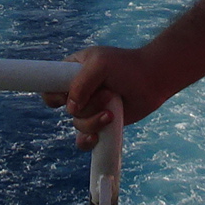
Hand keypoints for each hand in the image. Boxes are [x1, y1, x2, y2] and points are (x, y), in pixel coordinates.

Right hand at [44, 45, 172, 148]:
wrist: (153, 80)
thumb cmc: (127, 66)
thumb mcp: (100, 64)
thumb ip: (81, 83)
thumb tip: (71, 109)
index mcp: (72, 72)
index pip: (50, 86)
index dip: (54, 95)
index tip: (65, 97)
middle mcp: (79, 91)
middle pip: (66, 109)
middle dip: (86, 106)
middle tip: (106, 94)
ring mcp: (90, 108)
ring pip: (78, 124)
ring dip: (94, 120)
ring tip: (112, 112)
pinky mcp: (101, 123)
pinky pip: (85, 138)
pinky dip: (88, 140)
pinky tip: (97, 136)